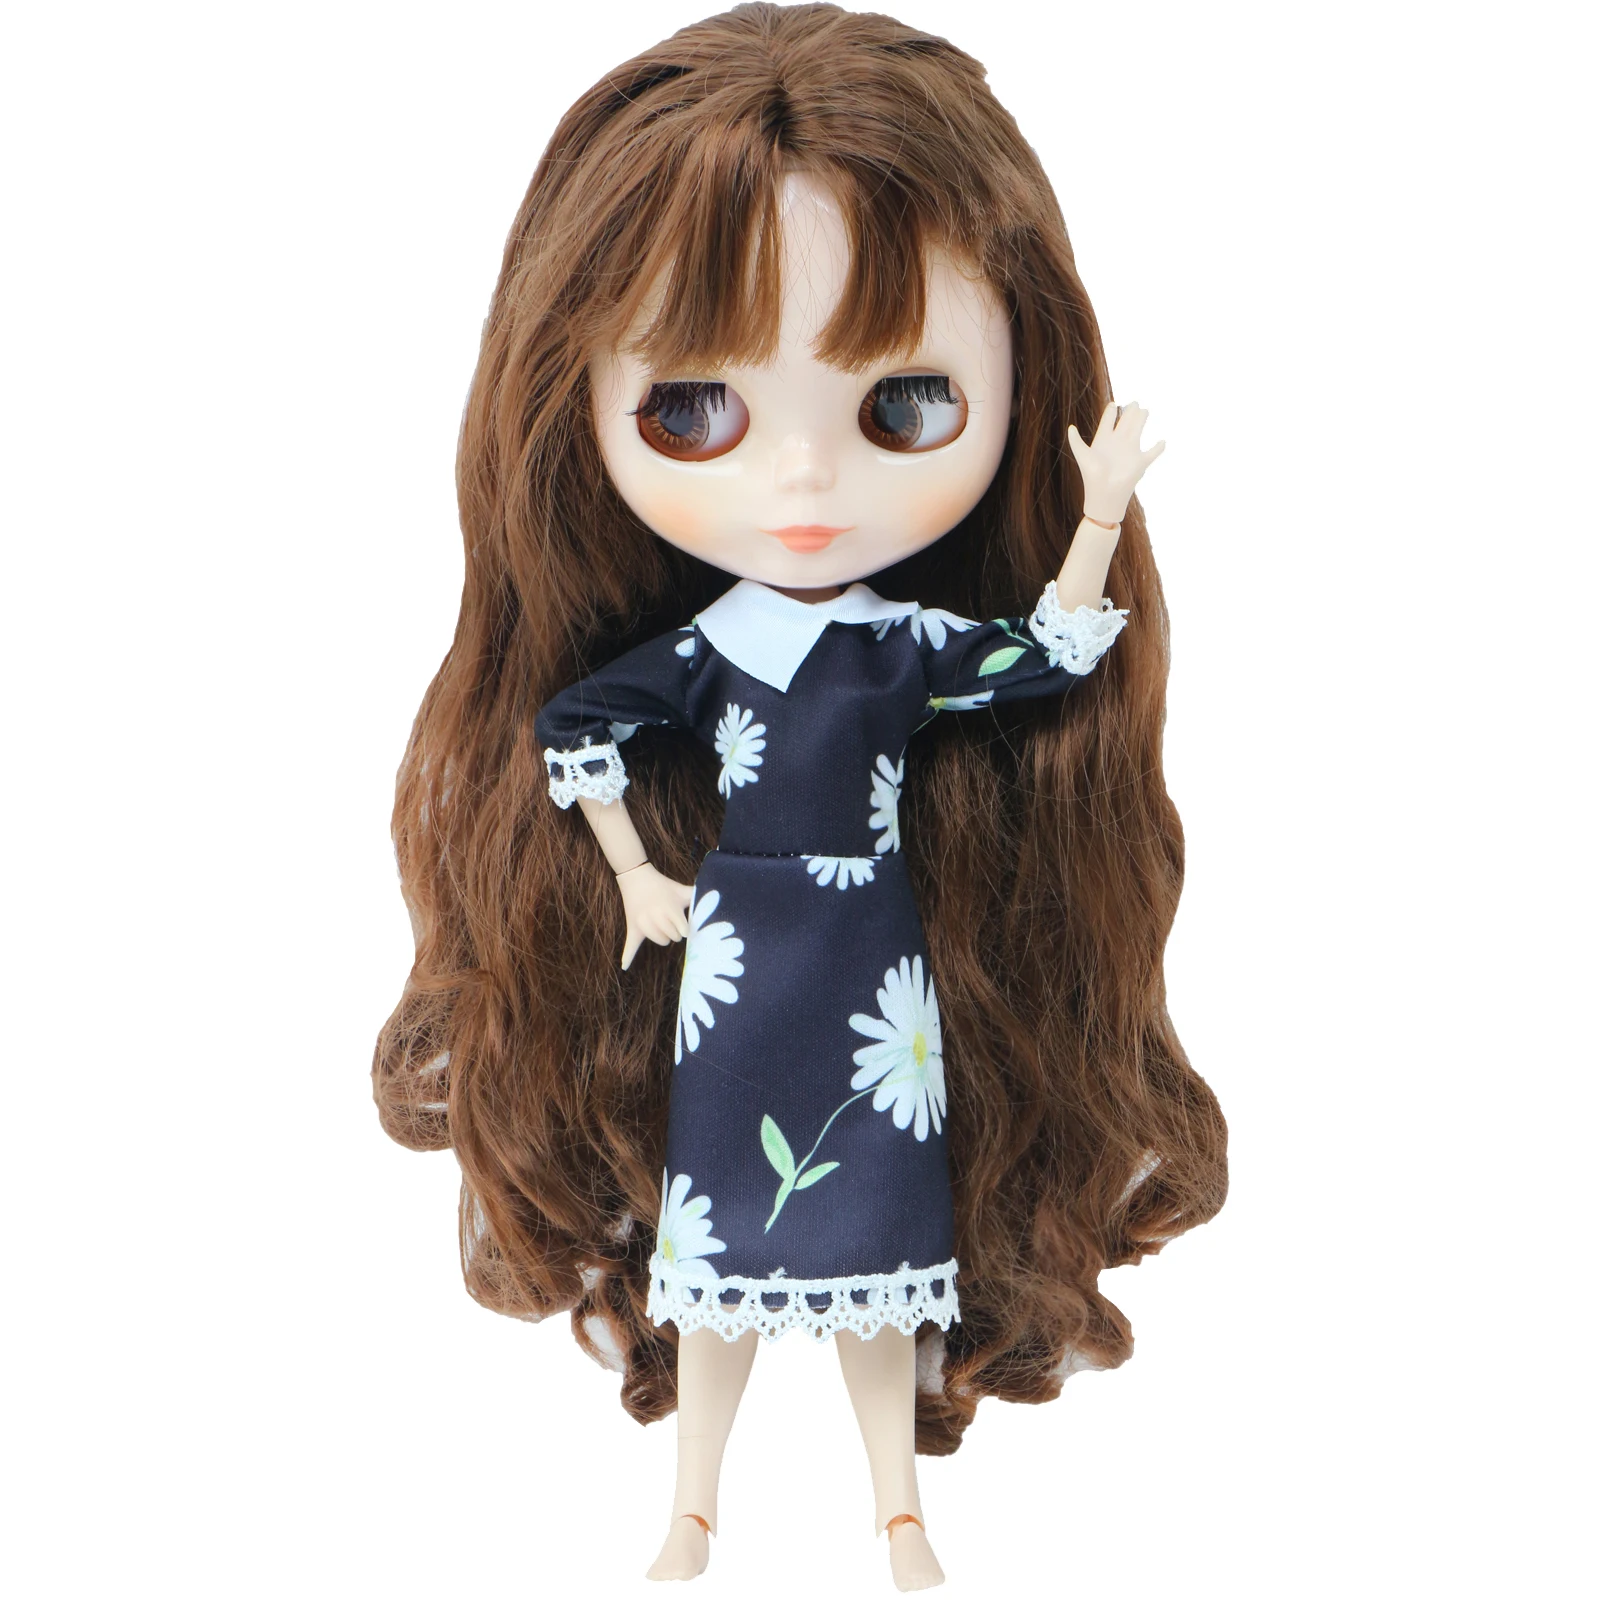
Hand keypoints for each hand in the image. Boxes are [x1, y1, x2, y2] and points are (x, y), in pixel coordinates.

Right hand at [616, 863, 694, 969]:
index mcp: (670, 909)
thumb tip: (717, 893)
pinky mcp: (633, 928)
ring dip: (663, 936)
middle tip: (669, 918)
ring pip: (660, 942)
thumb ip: (698, 895)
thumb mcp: (681, 890)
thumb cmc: (664, 886)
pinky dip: (627, 957)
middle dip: (674, 931)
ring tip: (660, 923)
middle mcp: (656, 917)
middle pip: (672, 938)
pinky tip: (624, 967)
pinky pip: (630, 945)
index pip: (683, 931)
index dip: (684, 927)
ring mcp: (643, 924)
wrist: (636, 878)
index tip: (681, 921)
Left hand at [1066, 401, 1165, 524]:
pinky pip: (1152, 453)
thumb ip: (1075, 440)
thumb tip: (1070, 427)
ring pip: (1138, 430)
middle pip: (1125, 422)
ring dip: (1141, 420)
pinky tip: (1163, 442)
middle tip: (1135, 402)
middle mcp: (1117, 443)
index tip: (1113, 404)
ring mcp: (1129, 452)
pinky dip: (1158, 448)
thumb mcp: (1082, 454)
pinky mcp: (1140, 462)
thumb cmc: (1092, 476)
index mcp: (1103, 440)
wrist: (1104, 494)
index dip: (1110, 412)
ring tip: (1145, 410)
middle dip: (1130, 412)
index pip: (1107, 422)